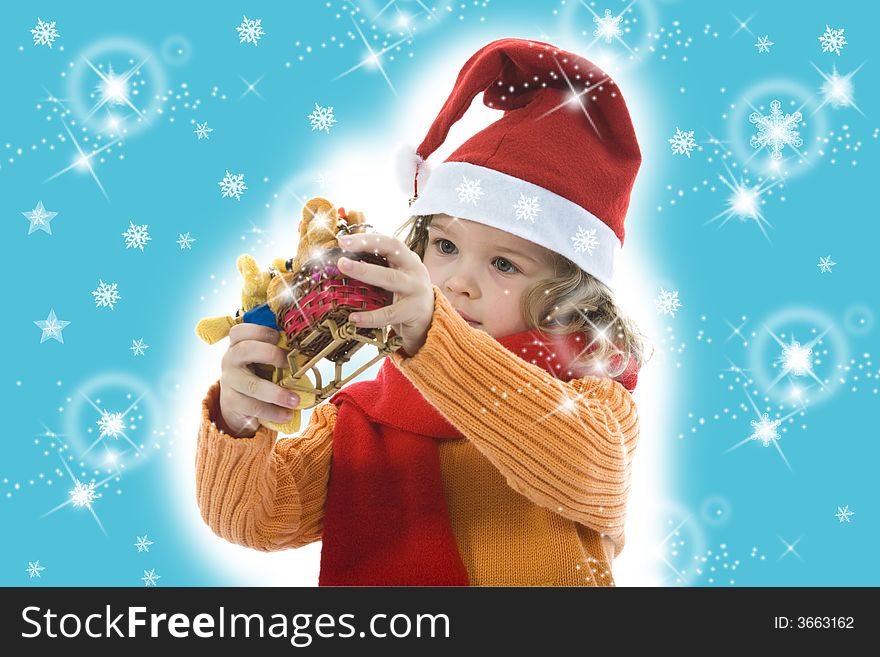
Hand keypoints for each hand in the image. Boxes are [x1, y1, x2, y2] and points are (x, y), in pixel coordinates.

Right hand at [218, 323, 300, 435]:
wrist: (237, 402)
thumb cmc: (256, 372)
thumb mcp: (262, 359)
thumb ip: (276, 352)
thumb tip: (305, 353)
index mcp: (238, 344)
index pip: (240, 330)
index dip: (259, 331)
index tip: (278, 336)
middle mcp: (230, 359)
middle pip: (244, 350)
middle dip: (271, 354)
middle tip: (289, 363)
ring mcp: (229, 381)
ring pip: (251, 385)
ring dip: (276, 393)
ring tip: (295, 401)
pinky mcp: (231, 402)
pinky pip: (253, 406)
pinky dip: (273, 412)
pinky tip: (287, 415)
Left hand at [336, 232, 433, 356]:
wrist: (431, 323)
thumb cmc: (405, 298)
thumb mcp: (395, 279)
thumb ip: (378, 270)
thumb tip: (343, 263)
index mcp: (408, 259)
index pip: (389, 242)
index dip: (367, 239)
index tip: (343, 240)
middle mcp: (415, 270)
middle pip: (392, 252)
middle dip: (365, 247)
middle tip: (341, 252)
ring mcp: (417, 289)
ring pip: (390, 278)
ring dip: (365, 271)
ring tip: (343, 268)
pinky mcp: (415, 310)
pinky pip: (390, 313)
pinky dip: (370, 317)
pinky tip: (354, 318)